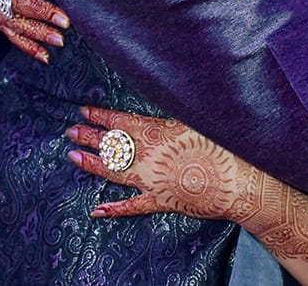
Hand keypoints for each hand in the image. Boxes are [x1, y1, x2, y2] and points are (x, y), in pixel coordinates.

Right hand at [0, 0, 69, 62]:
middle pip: (21, 4)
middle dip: (43, 12)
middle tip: (67, 20)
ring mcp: (0, 12)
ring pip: (19, 26)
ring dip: (40, 34)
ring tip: (62, 40)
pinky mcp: (3, 26)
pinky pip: (15, 40)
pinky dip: (30, 48)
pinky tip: (47, 57)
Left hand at [67, 106, 251, 218]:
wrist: (235, 182)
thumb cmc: (222, 146)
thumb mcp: (197, 119)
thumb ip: (173, 113)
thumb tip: (163, 95)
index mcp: (157, 134)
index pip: (121, 123)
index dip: (102, 117)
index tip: (85, 111)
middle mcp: (148, 157)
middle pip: (112, 146)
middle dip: (90, 137)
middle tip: (71, 131)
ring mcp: (151, 182)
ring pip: (114, 173)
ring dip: (93, 164)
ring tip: (73, 156)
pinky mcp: (160, 201)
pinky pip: (132, 206)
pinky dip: (114, 209)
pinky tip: (97, 211)